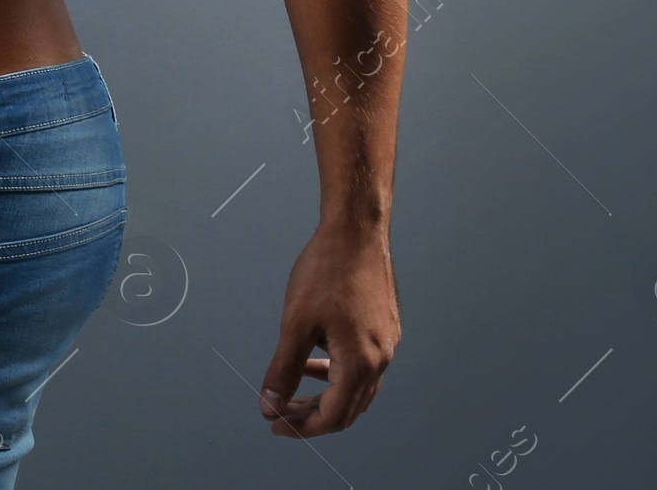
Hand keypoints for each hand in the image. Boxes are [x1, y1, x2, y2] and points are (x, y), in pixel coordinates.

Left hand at [258, 224, 399, 437]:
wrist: (357, 230)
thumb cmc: (326, 271)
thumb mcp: (296, 323)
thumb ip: (283, 369)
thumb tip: (269, 405)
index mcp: (360, 364)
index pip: (332, 416)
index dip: (302, 426)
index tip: (273, 423)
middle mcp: (380, 360)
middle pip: (347, 408)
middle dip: (311, 415)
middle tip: (280, 412)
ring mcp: (387, 344)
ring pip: (357, 389)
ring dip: (326, 394)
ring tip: (295, 389)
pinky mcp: (385, 328)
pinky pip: (363, 366)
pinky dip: (338, 372)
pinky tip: (317, 359)